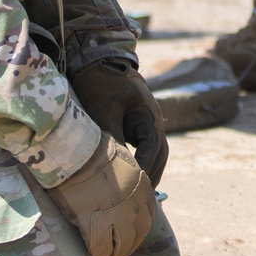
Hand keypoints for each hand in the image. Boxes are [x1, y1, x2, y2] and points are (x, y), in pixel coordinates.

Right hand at [50, 135, 154, 255]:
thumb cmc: (90, 150)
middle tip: (116, 252)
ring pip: (121, 245)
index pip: (147, 218)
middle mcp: (134, 202)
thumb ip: (127, 181)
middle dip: (127, 247)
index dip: (136, 231)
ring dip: (114, 255)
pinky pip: (100, 248)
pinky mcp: (93, 221)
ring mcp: (115, 213)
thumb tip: (124, 194)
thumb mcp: (120, 161)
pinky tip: (91, 254)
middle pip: (137, 235)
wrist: (72, 149)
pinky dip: (97, 254)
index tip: (127, 235)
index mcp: (142, 186)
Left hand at [68, 58, 167, 184]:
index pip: (152, 150)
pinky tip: (130, 173)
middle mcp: (153, 118)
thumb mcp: (104, 115)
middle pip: (160, 153)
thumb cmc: (100, 84)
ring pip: (155, 150)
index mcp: (149, 115)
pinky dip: (141, 159)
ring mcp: (146, 119)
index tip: (134, 189)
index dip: (144, 170)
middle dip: (152, 175)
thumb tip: (116, 171)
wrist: (96, 57)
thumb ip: (114, 142)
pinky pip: (145, 144)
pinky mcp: (137, 120)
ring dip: (149, 169)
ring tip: (138, 191)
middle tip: (139, 198)